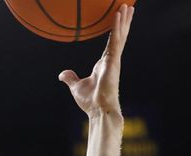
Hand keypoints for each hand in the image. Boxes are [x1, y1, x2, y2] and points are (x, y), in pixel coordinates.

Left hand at [58, 4, 134, 118]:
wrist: (98, 109)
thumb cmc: (90, 101)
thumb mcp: (76, 86)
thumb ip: (70, 78)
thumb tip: (62, 74)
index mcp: (104, 64)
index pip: (112, 43)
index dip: (116, 31)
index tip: (119, 20)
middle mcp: (111, 60)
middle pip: (119, 36)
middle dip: (124, 22)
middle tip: (128, 6)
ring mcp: (114, 59)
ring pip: (119, 35)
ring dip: (123, 20)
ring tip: (127, 5)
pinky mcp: (114, 60)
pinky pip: (116, 40)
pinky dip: (117, 26)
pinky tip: (118, 14)